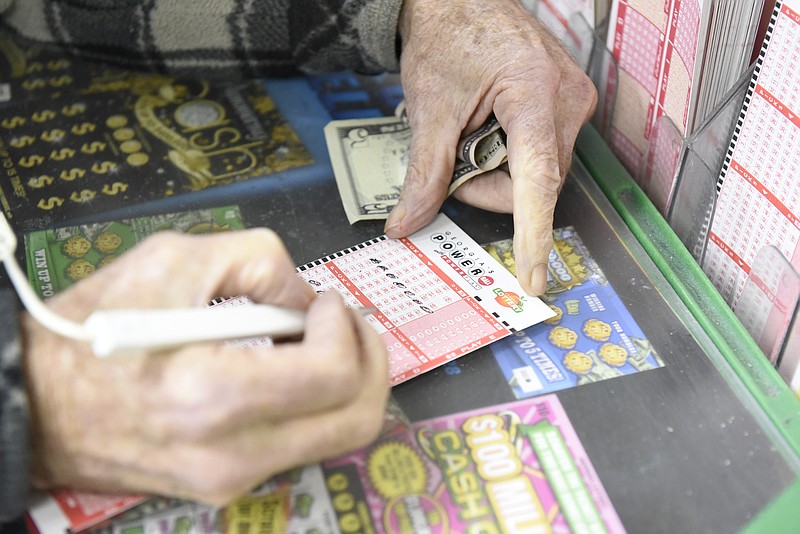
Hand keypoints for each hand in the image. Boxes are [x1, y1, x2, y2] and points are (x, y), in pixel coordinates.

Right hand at [22, 230, 388, 503]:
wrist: (36, 405)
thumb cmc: (90, 332)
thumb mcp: (171, 260)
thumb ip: (259, 260)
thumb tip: (305, 298)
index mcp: (210, 398)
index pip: (331, 376)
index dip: (345, 328)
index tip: (324, 302)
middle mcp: (230, 456)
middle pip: (357, 420)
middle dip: (371, 361)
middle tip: (349, 322)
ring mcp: (230, 480)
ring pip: (338, 437)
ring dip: (347, 381)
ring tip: (317, 339)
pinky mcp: (227, 486)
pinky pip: (301, 445)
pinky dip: (314, 404)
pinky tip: (287, 369)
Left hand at [384, 0, 596, 294]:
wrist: (460, 1)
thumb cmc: (448, 37)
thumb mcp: (429, 109)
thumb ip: (424, 173)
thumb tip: (407, 223)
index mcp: (534, 92)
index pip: (537, 181)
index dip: (533, 235)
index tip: (534, 277)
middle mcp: (567, 99)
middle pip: (533, 185)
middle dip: (488, 184)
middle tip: (457, 152)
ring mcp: (573, 102)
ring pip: (538, 175)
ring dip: (499, 169)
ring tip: (475, 128)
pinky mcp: (568, 106)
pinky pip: (542, 155)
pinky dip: (510, 155)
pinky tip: (492, 124)